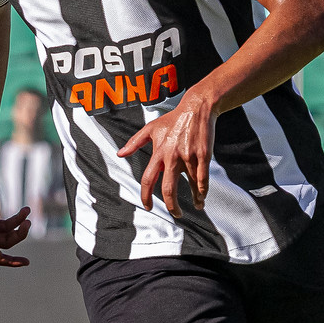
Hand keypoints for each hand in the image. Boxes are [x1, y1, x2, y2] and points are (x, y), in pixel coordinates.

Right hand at [0, 185, 31, 266]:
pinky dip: (17, 217)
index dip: (11, 262)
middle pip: (7, 242)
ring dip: (19, 223)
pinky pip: (7, 223)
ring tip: (27, 211)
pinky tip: (25, 210)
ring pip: (8, 232)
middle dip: (19, 234)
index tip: (26, 262)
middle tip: (29, 223)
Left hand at [118, 92, 215, 213]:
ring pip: (190, 185)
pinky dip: (204, 189)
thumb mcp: (151, 128)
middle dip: (172, 206)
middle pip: (169, 188)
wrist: (196, 108)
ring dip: (195, 199)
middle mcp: (172, 157)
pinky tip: (203, 195)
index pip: (148, 179)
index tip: (148, 206)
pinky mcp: (203, 155)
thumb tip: (120, 153)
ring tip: (197, 206)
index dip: (146, 196)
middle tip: (176, 214)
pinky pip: (203, 178)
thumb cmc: (173, 119)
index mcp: (159, 153)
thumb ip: (134, 142)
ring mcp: (189, 157)